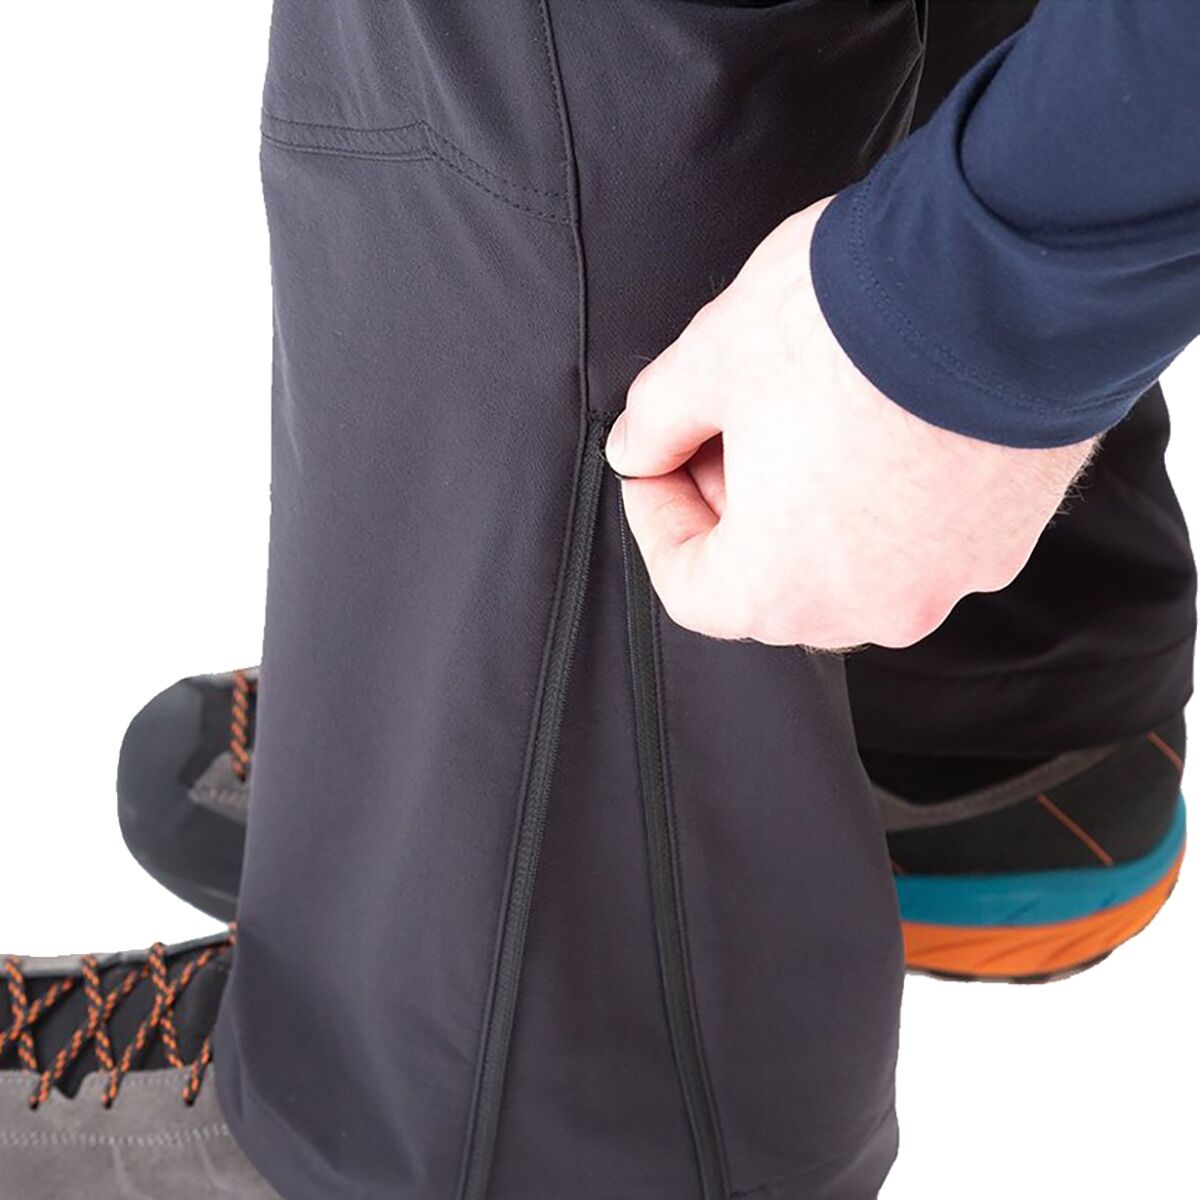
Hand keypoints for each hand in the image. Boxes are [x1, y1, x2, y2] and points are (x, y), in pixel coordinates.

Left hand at [606, 196, 1095, 649]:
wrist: (1006, 275)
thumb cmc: (851, 329)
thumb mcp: (712, 361)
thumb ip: (655, 420)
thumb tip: (638, 445)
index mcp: (782, 589)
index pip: (688, 589)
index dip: (657, 519)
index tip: (656, 464)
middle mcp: (870, 607)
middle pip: (771, 579)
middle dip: (732, 506)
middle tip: (721, 431)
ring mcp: (949, 579)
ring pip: (848, 559)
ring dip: (809, 504)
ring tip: (800, 419)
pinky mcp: (1007, 538)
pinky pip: (920, 535)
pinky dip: (883, 494)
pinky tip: (873, 424)